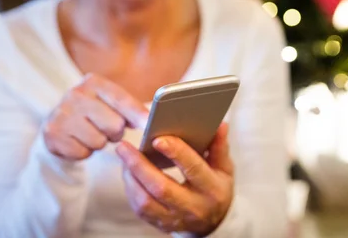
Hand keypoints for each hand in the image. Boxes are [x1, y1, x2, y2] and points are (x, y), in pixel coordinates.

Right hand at [43, 73, 147, 160]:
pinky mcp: (53, 134)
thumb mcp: (110, 102)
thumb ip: (130, 108)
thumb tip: (149, 121)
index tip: (149, 124)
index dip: (137, 114)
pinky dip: (84, 151)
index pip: (121, 100)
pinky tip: (78, 141)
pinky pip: (83, 152)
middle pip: (114, 125)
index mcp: (93, 82)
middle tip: (105, 128)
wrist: (58, 123)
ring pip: (99, 141)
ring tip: (91, 133)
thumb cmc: (93, 112)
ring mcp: (62, 114)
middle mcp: (75, 94)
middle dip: (115, 132)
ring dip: (99, 143)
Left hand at [116, 123, 233, 234]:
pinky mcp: (161, 224)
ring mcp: (175, 219)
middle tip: (124, 146)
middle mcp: (193, 207)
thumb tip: (220, 125)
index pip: (193, 169)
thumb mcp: (224, 168)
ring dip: (130, 178)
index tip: (158, 138)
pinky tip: (127, 172)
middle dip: (140, 165)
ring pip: (146, 202)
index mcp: (212, 189)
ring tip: (123, 157)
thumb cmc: (215, 188)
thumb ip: (219, 147)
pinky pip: (140, 209)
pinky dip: (130, 189)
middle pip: (162, 188)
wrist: (212, 223)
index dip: (176, 153)